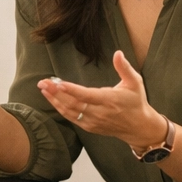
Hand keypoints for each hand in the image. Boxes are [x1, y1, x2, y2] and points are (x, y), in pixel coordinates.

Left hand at [39, 50, 168, 150]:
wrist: (139, 127)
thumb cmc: (136, 102)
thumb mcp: (135, 82)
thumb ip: (125, 68)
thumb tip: (118, 53)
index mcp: (109, 100)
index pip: (87, 95)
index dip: (71, 90)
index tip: (58, 83)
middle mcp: (99, 112)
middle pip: (73, 103)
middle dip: (56, 93)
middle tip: (43, 83)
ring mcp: (93, 121)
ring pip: (70, 112)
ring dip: (55, 100)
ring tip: (43, 89)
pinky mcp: (89, 127)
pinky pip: (71, 118)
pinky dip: (60, 109)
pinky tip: (52, 99)